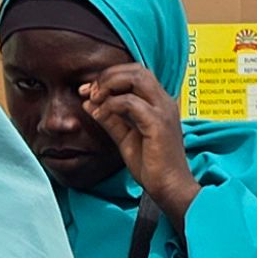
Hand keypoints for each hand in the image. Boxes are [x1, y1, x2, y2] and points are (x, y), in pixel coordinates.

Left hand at [75, 62, 200, 218]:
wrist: (169, 187)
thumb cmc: (152, 166)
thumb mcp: (125, 138)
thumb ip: (110, 119)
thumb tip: (88, 103)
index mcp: (159, 103)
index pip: (135, 74)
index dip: (108, 77)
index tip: (87, 91)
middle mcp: (164, 101)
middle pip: (136, 70)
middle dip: (108, 76)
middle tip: (89, 92)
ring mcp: (163, 110)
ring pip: (135, 78)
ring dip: (109, 84)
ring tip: (94, 99)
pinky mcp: (157, 123)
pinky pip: (130, 102)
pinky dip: (110, 105)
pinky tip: (99, 115)